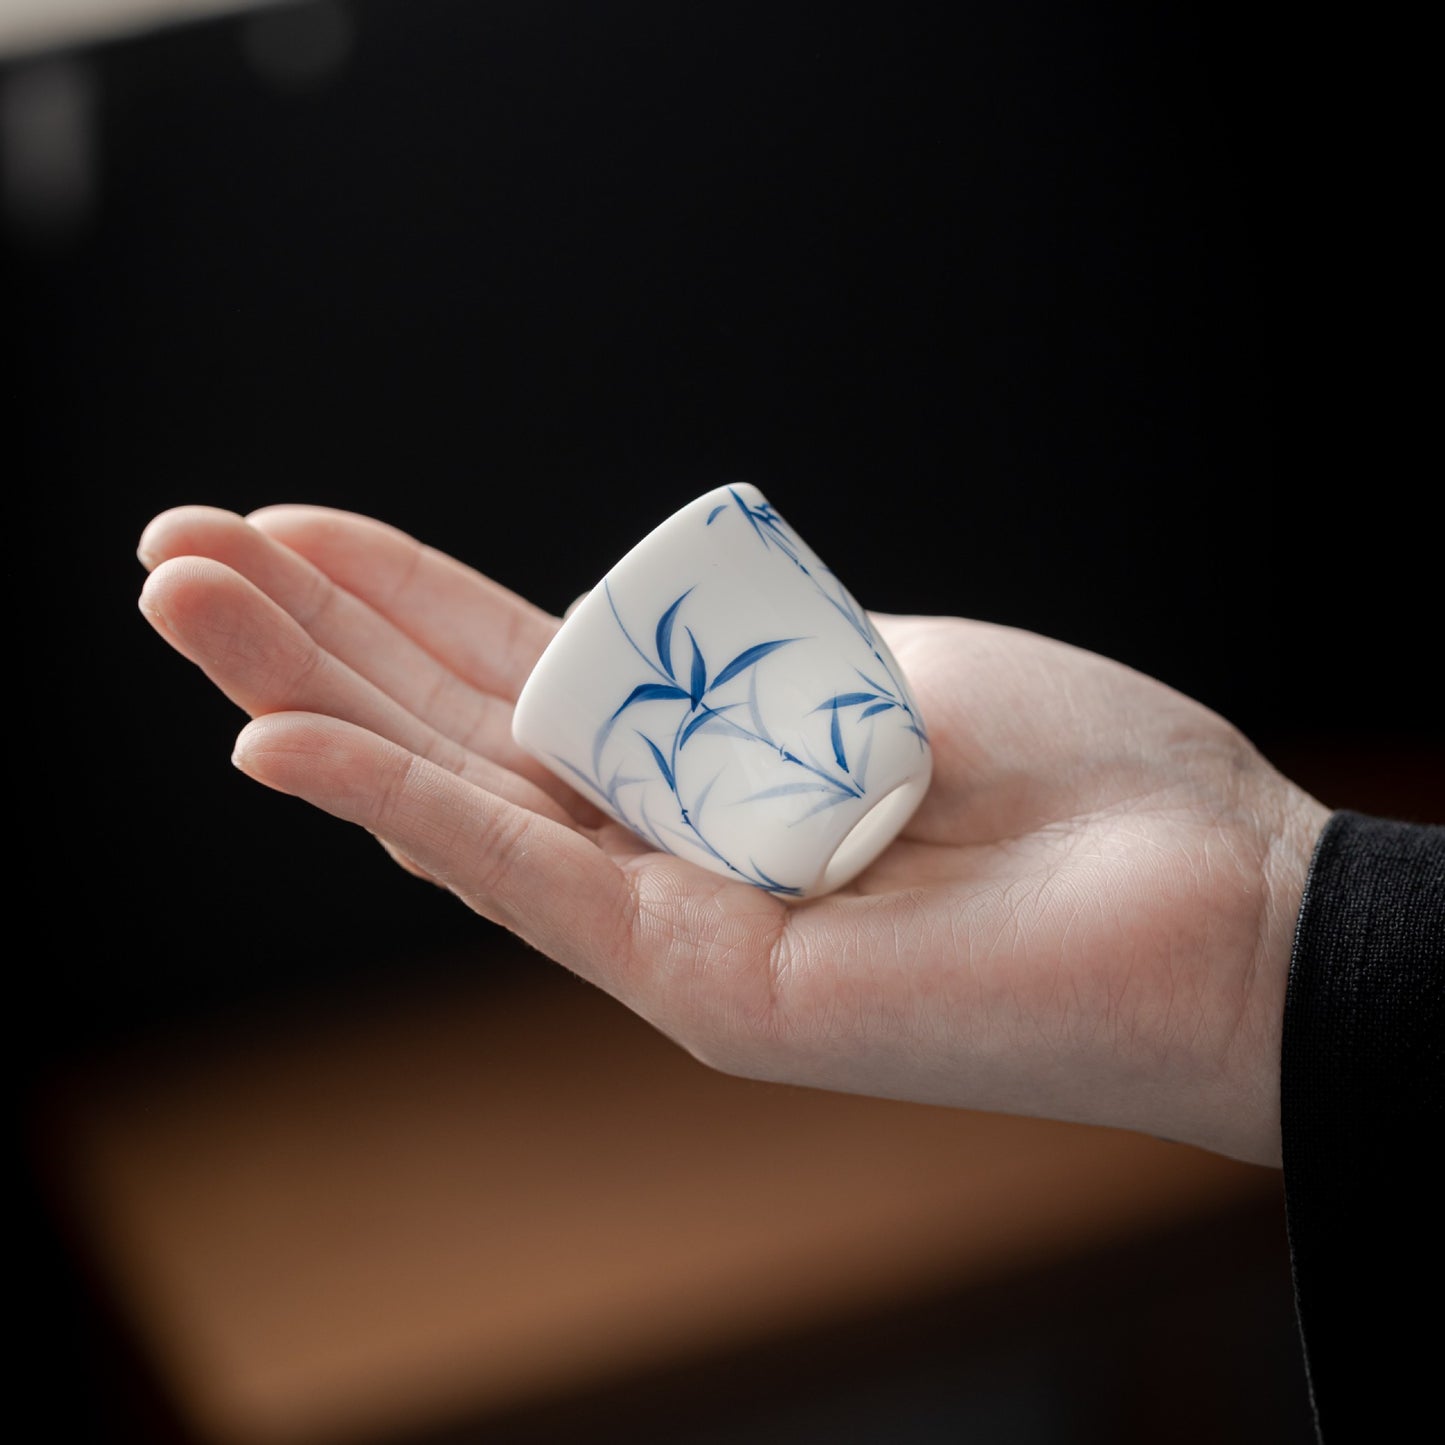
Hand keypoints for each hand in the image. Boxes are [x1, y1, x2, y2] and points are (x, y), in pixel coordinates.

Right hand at [137, 504, 1327, 1166]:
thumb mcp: (882, 673)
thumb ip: (756, 665)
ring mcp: (669, 929)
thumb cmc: (1079, 789)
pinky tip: (277, 744)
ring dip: (305, 694)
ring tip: (177, 596)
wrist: (1213, 910)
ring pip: (453, 797)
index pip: (516, 676)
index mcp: (703, 776)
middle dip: (307, 633)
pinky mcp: (704, 988)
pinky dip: (396, 807)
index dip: (400, 595)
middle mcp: (663, 856)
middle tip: (171, 545)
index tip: (297, 520)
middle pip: (453, 729)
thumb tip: (678, 637)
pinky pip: (524, 878)